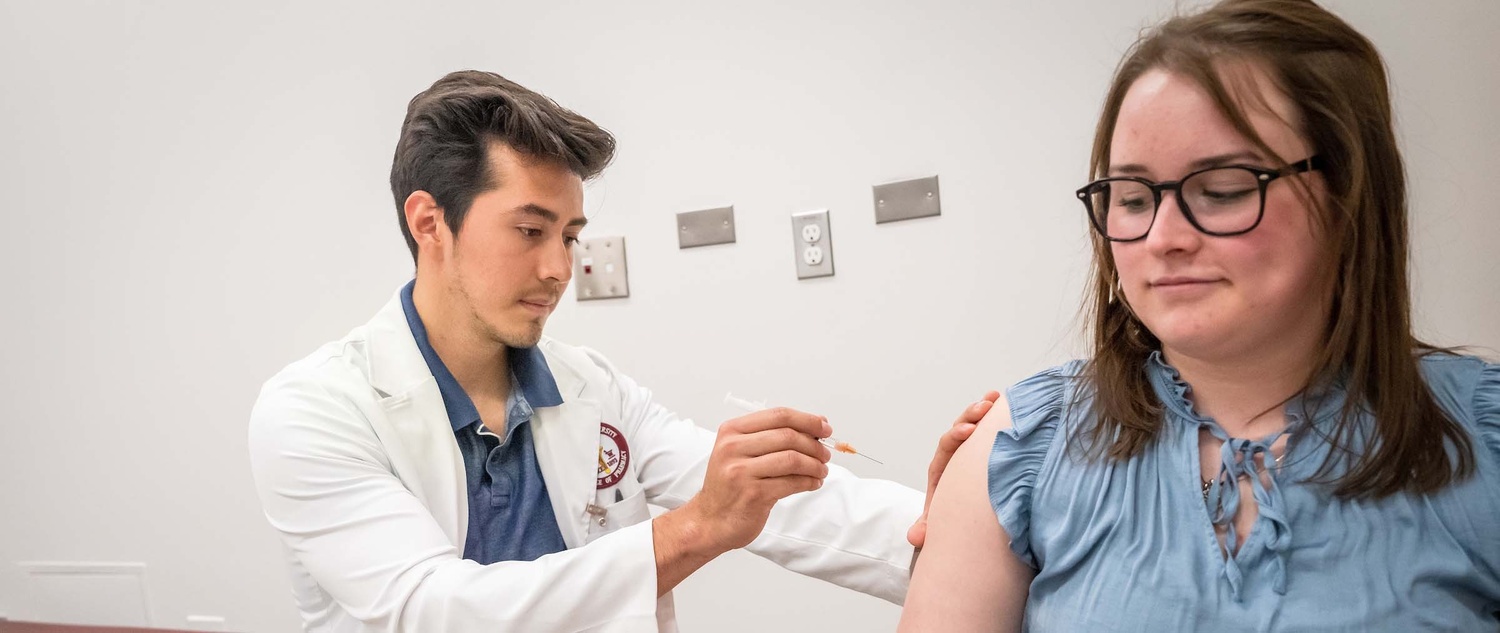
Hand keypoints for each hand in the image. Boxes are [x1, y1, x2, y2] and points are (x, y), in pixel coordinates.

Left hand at [907, 391, 999, 548]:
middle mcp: (953, 454)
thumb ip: (927, 527)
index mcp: (941, 467)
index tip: (969, 431)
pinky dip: (994, 415)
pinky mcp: (981, 448)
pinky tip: (1005, 402)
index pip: (946, 446)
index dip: (955, 436)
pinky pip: (986, 428)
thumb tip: (915, 536)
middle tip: (984, 407)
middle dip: (970, 416)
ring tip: (996, 398)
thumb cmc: (948, 514)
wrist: (956, 514)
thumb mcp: (937, 521)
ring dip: (983, 410)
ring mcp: (968, 449)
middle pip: (959, 429)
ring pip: (973, 424)